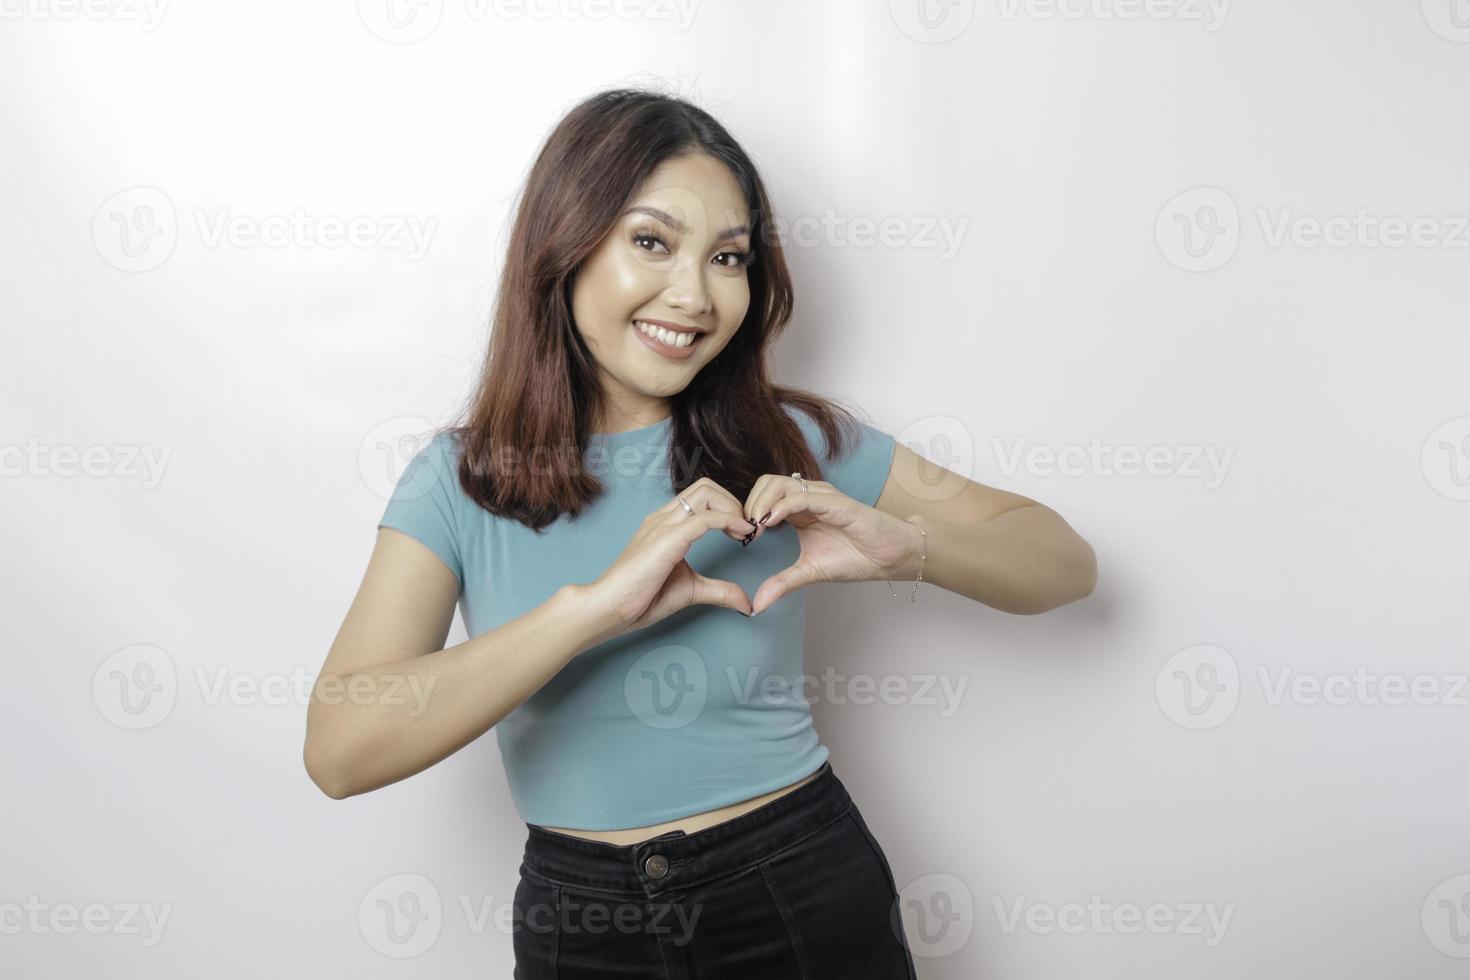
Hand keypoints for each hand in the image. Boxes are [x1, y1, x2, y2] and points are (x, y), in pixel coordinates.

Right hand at [584, 478, 758, 641]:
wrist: (609, 607)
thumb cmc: (640, 598)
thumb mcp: (691, 590)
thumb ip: (719, 591)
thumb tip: (746, 604)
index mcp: (665, 524)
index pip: (701, 496)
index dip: (728, 508)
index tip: (742, 533)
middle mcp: (664, 517)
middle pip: (706, 486)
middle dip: (733, 502)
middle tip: (745, 530)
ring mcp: (664, 525)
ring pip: (707, 493)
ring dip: (733, 508)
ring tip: (743, 533)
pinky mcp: (667, 539)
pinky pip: (705, 518)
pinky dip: (730, 521)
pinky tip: (741, 535)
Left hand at [743, 475, 920, 615]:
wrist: (891, 557)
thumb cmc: (856, 558)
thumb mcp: (809, 572)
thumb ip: (782, 583)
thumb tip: (756, 605)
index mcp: (799, 510)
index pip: (763, 496)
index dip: (747, 511)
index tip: (741, 537)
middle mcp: (808, 497)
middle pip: (766, 482)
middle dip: (749, 503)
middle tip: (745, 531)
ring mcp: (822, 497)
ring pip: (779, 484)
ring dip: (760, 503)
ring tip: (755, 527)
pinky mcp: (836, 502)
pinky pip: (801, 497)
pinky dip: (780, 507)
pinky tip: (770, 523)